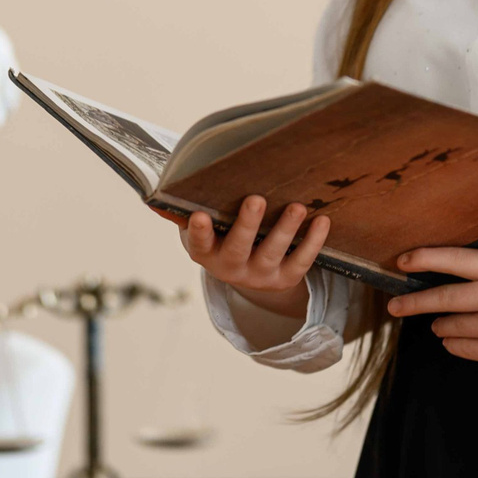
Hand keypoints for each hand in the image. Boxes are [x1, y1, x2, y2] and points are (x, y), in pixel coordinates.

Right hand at [179, 195, 329, 322]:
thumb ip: (181, 212)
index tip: (198, 215)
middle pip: (238, 249)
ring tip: (298, 206)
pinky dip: (313, 243)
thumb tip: (155, 198)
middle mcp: (231, 269)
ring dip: (285, 230)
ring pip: (272, 255)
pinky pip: (301, 263)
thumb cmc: (220, 234)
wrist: (247, 270)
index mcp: (206, 254)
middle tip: (256, 199)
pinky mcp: (284, 279)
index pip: (199, 245)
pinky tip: (322, 220)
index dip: (198, 232)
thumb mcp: (200, 228)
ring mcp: (259, 276)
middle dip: (247, 225)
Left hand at [387, 248, 477, 372]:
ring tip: (441, 323)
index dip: (424, 259)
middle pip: (443, 298)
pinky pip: (464, 349)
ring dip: (441, 325)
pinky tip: (456, 339)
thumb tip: (451, 274)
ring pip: (451, 327)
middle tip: (394, 306)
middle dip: (414, 303)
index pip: (454, 259)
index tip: (402, 262)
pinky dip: (455, 343)